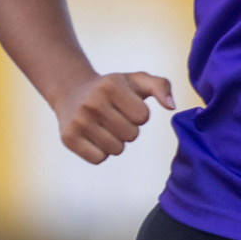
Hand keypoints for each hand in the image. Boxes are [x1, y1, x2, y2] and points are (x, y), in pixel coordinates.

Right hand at [53, 71, 174, 163]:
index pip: (143, 117)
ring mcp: (78, 121)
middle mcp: (92, 102)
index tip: (127, 105)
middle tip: (115, 116)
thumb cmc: (113, 88)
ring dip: (116, 141)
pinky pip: (98, 158)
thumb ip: (161, 86)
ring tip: (105, 126)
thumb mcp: (137, 80)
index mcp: (111, 85)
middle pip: (131, 135)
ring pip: (116, 149)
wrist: (72, 91)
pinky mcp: (68, 138)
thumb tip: (172, 107)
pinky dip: (101, 152)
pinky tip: (94, 136)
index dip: (140, 113)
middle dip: (129, 128)